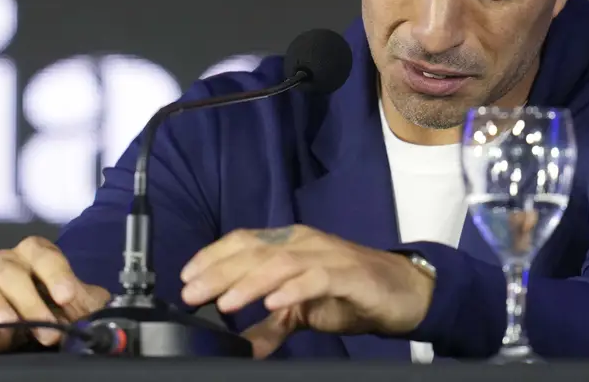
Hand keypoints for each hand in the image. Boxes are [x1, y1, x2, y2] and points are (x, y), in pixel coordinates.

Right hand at [0, 236, 110, 351]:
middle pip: (12, 273)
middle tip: (48, 329)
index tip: (67, 296)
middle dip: (31, 302)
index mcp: (35, 254)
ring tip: (10, 323)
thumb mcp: (78, 304)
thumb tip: (105, 313)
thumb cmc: (55, 308)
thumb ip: (88, 303)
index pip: (43, 255)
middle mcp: (5, 263)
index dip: (56, 274)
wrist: (35, 329)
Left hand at [179, 225, 433, 357]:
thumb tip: (245, 346)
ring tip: (225, 302)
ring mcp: (326, 255)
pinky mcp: (347, 273)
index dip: (212, 256)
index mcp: (289, 245)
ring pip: (280, 262)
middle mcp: (303, 243)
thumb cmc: (350, 292)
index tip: (186, 277)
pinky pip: (316, 278)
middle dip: (219, 272)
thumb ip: (274, 325)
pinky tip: (273, 303)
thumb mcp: (304, 311)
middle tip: (192, 293)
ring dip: (248, 282)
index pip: (243, 242)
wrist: (403, 291)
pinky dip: (292, 290)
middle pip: (254, 252)